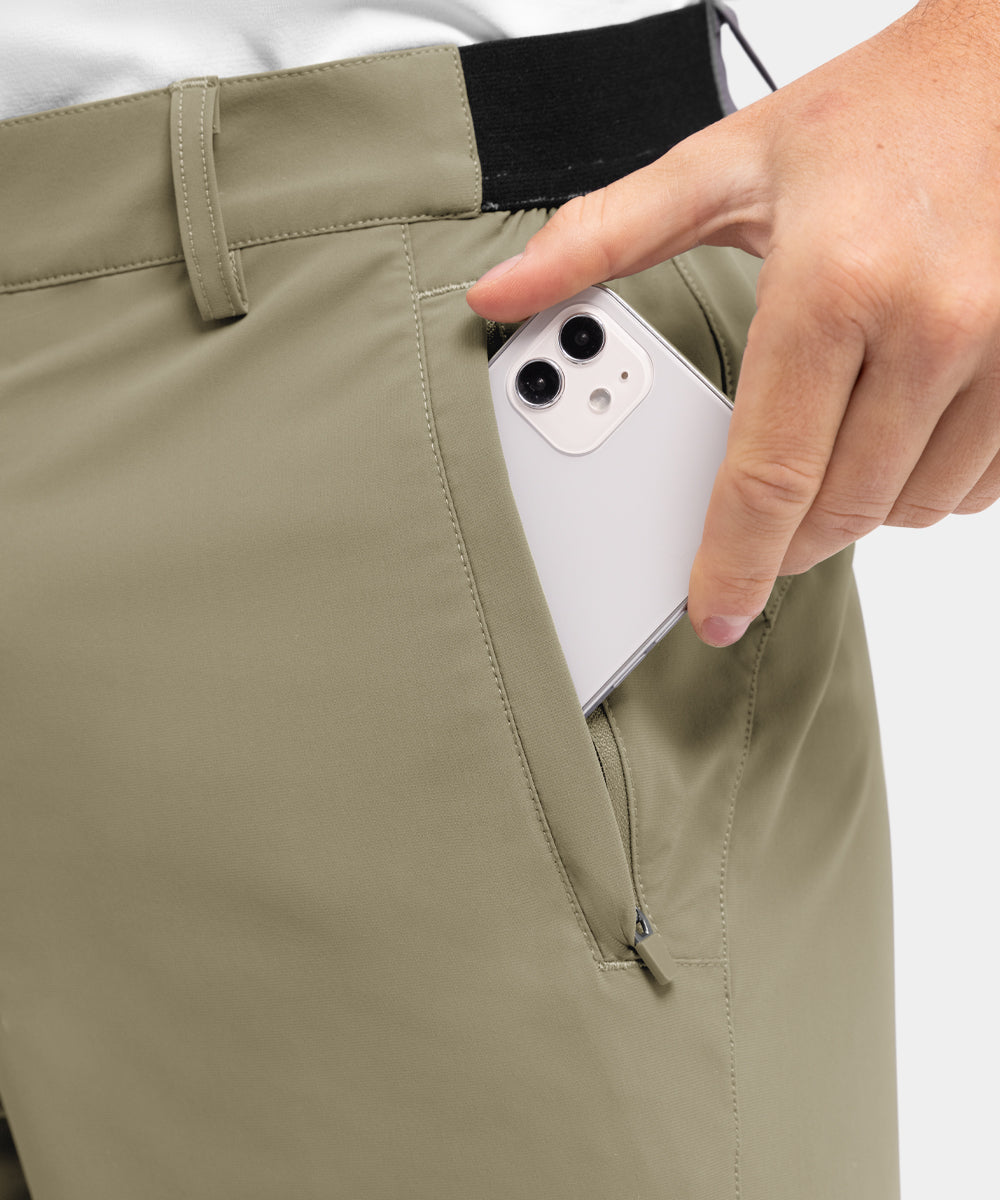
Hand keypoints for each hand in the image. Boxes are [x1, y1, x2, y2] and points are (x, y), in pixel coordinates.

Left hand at [467, 0, 999, 646]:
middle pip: (838, 510)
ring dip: (855, 511)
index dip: (733, 566)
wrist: (997, 74)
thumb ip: (600, 239)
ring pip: (909, 508)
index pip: (767, 476)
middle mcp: (929, 326)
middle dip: (785, 543)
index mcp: (832, 287)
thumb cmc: (865, 122)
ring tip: (828, 451)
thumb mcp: (719, 169)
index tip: (713, 613)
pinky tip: (896, 441)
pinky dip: (925, 488)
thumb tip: (502, 293)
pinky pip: (979, 486)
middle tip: (756, 526)